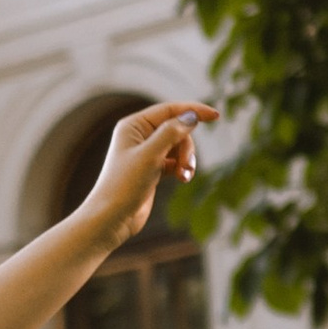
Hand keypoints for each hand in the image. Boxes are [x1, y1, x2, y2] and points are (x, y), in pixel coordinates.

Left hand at [84, 100, 216, 249]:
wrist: (111, 218)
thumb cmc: (124, 185)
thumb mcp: (150, 155)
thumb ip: (171, 133)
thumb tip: (191, 116)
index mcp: (133, 125)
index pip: (169, 110)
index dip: (193, 111)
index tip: (216, 116)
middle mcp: (138, 136)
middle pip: (177, 130)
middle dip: (187, 147)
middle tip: (188, 166)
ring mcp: (146, 153)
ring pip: (178, 147)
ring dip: (186, 159)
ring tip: (185, 176)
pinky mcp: (152, 170)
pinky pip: (175, 161)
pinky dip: (182, 168)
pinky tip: (183, 179)